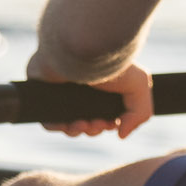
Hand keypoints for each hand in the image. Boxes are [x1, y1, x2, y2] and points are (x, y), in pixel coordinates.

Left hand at [29, 55, 152, 139]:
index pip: (107, 113)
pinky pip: (48, 119)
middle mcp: (84, 90)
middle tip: (97, 123)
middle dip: (95, 129)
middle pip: (88, 121)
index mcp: (105, 87)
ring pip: (68, 122)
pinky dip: (58, 126)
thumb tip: (122, 134)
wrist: (81, 51)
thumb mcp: (140, 86)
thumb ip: (140, 113)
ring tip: (82, 124)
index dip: (110, 124)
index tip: (113, 124)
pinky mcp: (44, 94)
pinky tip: (68, 124)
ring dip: (77, 131)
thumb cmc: (110, 64)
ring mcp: (63, 93)